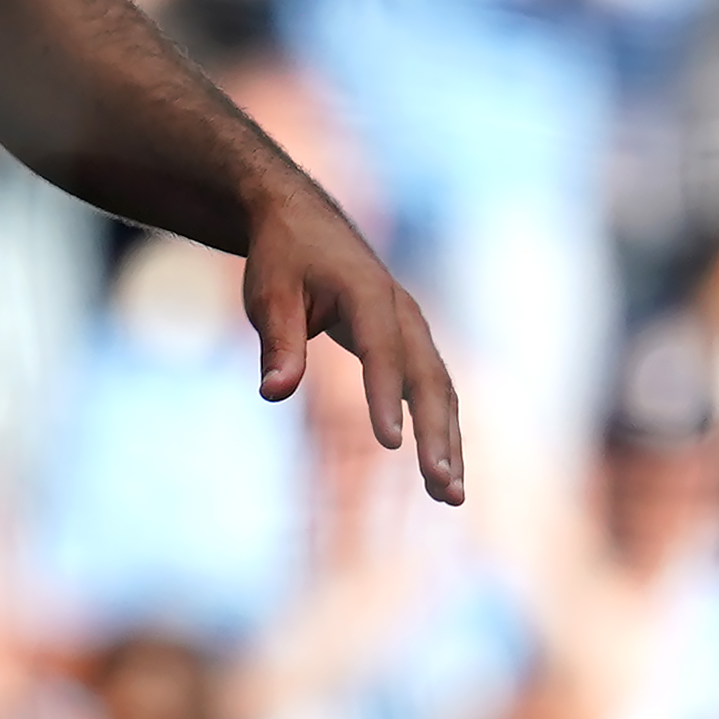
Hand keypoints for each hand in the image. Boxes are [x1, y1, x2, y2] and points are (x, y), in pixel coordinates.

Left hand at [239, 169, 464, 505]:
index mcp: (368, 293)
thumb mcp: (268, 291)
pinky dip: (441, 430)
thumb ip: (277, 340)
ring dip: (449, 442)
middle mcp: (403, 312)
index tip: (390, 444)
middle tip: (442, 486)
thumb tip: (275, 392)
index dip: (385, 397)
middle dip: (438, 435)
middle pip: (428, 378)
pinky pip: (433, 391)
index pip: (380, 351)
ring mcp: (414, 329)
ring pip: (440, 391)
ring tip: (450, 497)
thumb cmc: (282, 257)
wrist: (302, 221)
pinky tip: (442, 472)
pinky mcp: (412, 344)